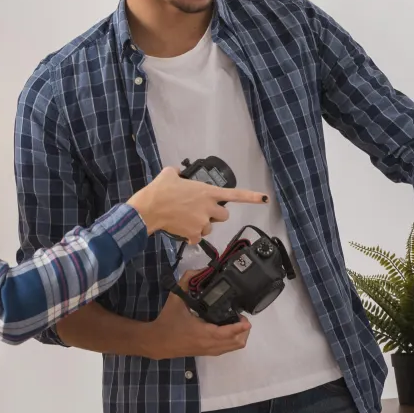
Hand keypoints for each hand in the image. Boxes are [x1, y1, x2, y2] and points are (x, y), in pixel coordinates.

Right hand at [129, 167, 267, 244]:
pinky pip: (197, 238)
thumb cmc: (159, 190)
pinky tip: (180, 229)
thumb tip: (177, 174)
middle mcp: (209, 207)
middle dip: (214, 215)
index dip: (251, 197)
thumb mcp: (169, 174)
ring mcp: (202, 222)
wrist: (149, 209)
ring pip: (209, 228)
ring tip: (185, 219)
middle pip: (224, 215)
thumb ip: (179, 174)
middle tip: (201, 211)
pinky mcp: (194, 234)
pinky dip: (190, 236)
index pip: (235, 194)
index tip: (264, 198)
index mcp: (207, 192)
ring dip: (201, 225)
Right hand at [143, 271, 251, 359]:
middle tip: (241, 317)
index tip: (246, 319)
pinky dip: (232, 341)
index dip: (239, 327)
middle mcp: (208, 344)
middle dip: (243, 331)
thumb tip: (200, 270)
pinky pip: (226, 350)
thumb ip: (186, 281)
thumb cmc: (167, 321)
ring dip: (239, 337)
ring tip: (237, 322)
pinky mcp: (206, 353)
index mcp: (202, 332)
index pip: (226, 333)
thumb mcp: (175, 298)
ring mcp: (208, 350)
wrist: (156, 342)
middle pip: (235, 343)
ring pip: (232, 348)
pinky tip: (228, 330)